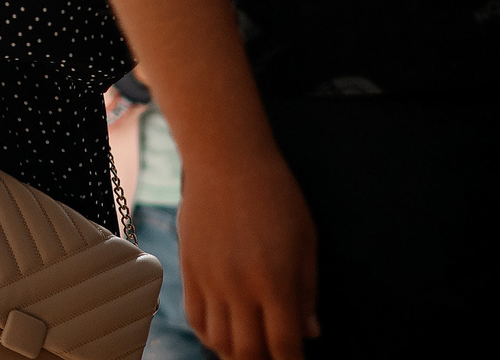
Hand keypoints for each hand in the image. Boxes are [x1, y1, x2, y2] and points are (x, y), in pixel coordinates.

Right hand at [177, 144, 317, 359]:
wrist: (225, 159)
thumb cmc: (275, 194)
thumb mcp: (305, 241)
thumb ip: (306, 292)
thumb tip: (311, 332)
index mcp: (275, 281)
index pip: (284, 347)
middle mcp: (239, 287)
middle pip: (248, 353)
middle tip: (274, 356)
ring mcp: (210, 280)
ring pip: (219, 342)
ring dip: (236, 353)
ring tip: (250, 348)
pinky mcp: (189, 269)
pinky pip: (195, 318)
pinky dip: (210, 335)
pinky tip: (224, 332)